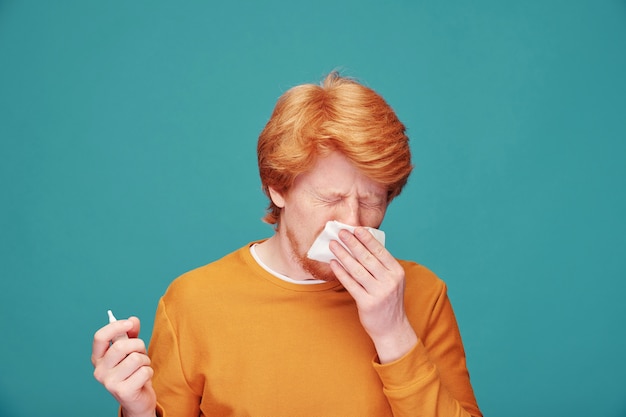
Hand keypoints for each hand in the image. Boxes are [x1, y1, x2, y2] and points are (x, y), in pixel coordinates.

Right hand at [91, 317, 156, 416]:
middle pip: (121, 346)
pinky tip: (143, 379)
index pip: (100, 337)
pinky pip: (144, 371)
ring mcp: (109, 383)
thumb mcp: (132, 350)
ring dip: (145, 360)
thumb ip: (131, 334)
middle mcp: (99, 371)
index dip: (116, 326)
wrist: (138, 400)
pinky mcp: (122, 392)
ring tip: (142, 367)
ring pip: (135, 358)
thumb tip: (133, 320)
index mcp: (98, 358)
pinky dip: (149, 372)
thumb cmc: (133, 372)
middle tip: (141, 352)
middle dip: (138, 345)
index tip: (129, 323)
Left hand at [329, 227, 417, 362]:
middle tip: (341, 232)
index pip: (380, 251)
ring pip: (357, 270)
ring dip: (343, 255)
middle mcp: (390, 281)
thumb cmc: (388, 300)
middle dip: (352, 243)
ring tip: (333, 245)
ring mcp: (379, 293)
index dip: (367, 239)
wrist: (392, 327)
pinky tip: (333, 263)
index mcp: (397, 272)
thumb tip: (362, 244)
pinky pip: (351, 284)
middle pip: (367, 258)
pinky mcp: (367, 303)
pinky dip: (341, 272)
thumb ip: (381, 265)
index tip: (356, 229)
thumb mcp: (392, 280)